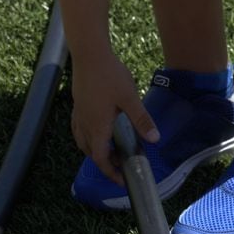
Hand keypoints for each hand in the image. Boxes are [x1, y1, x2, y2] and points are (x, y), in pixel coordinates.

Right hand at [69, 46, 155, 184]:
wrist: (89, 54)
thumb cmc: (109, 75)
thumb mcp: (130, 98)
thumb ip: (142, 120)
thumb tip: (155, 139)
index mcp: (97, 127)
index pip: (100, 159)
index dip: (110, 172)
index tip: (122, 180)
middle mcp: (84, 124)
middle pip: (91, 152)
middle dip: (104, 162)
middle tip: (121, 164)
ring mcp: (79, 114)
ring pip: (83, 141)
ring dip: (95, 150)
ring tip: (110, 149)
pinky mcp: (77, 105)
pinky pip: (79, 129)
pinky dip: (87, 137)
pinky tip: (97, 129)